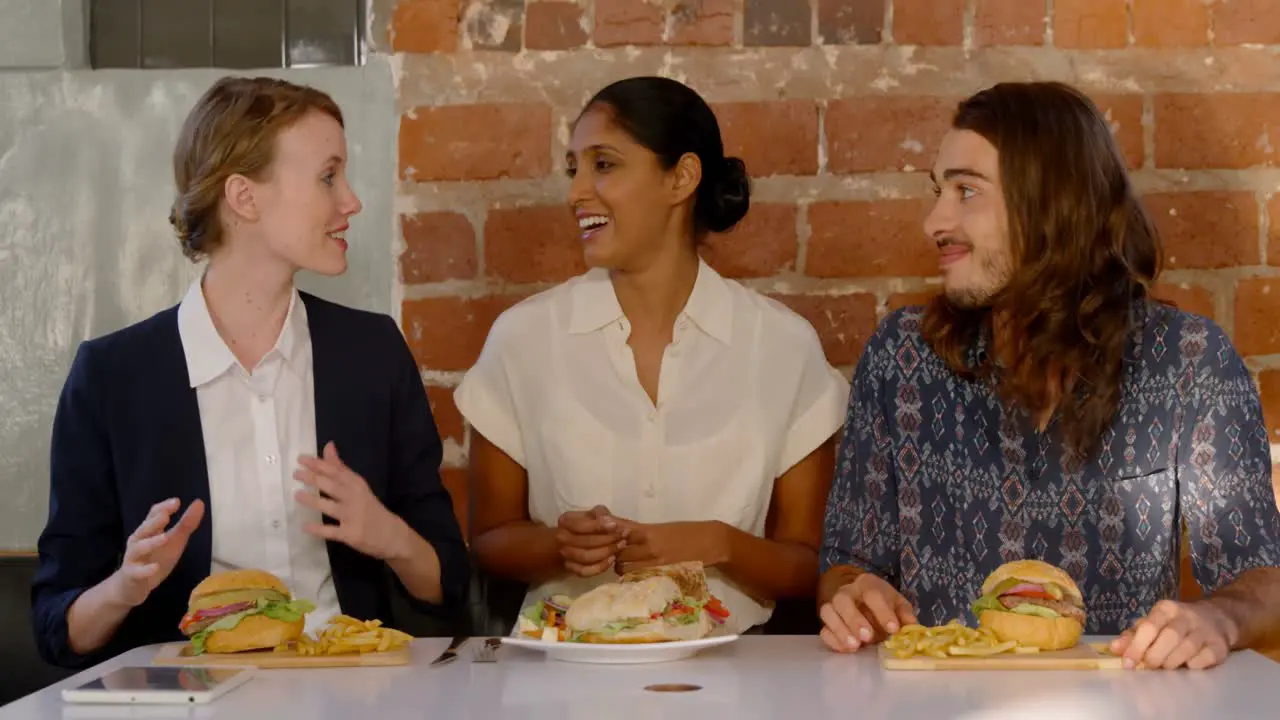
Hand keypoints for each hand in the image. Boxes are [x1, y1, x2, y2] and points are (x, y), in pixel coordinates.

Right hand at [111, 498, 204, 607]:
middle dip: (154, 522)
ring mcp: (134, 558)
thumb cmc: (155, 558)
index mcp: (149, 531)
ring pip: (138, 549)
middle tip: (165, 515)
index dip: (163, 508)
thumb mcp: (174, 540)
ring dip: (151, 543)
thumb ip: (186, 524)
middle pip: (144, 529)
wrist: (133, 585)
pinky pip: (137, 572)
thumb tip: (199, 502)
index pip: (153, 515)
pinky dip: (145, 570)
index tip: (176, 502)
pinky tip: (155, 568)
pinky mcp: (132, 575)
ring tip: (165, 538)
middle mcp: (138, 541)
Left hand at [295, 442, 405, 560]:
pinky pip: (332, 531)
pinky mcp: (350, 534)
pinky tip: (306, 526)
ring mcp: (353, 517)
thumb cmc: (370, 508)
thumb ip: (340, 468)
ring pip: (330, 507)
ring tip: (297, 495)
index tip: (301, 459)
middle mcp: (355, 498)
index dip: (318, 464)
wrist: (391, 534)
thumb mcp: (358, 485)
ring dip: (313, 501)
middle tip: (296, 474)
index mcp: (357, 484)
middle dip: (314, 479)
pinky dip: (319, 529)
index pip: (336, 471)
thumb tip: (328, 446)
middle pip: (332, 486)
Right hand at [555, 505, 624, 576]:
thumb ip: (601, 514)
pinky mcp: (571, 568)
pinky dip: (600, 567)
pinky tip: (612, 560)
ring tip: (620, 546)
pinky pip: (585, 571)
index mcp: (565, 521)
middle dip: (607, 540)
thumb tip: (609, 521)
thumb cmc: (588, 524)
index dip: (598, 526)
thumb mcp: (594, 514)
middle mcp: (561, 538)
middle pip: (585, 542)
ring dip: (606, 552)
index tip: (615, 525)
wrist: (575, 540)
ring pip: (585, 557)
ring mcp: (565, 554)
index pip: (580, 525)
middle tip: (623, 537)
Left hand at [613, 520, 724, 574]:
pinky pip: (639, 578)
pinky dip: (633, 577)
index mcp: (649, 530)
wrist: (710, 542)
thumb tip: (614, 526)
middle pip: (619, 553)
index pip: (620, 532)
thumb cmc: (685, 531)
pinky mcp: (662, 574)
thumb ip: (637, 530)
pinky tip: (635, 576)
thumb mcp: (660, 527)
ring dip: (622, 568)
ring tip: (626, 566)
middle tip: (614, 555)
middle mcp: (650, 546)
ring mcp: (656, 562)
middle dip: (613, 554)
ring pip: (626, 568)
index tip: (607, 538)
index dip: (610, 536)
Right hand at [819, 573, 916, 652]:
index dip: (882, 611)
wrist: (864, 600)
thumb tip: (913, 627)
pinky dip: (833, 640)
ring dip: (840, 630)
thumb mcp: (898, 605)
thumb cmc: (884, 604)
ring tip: (855, 646)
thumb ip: (905, 615)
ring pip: (827, 612)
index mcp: (867, 584)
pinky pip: (823, 630)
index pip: (872, 593)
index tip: (893, 629)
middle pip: (842, 600)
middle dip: (854, 619)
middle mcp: (847, 592)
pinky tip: (846, 649)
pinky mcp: (827, 623)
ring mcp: (834, 607)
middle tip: (868, 637)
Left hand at [1109, 599, 1236, 669]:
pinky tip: (1188, 665)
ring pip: (1187, 647)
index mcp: (1165, 609)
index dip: (1136, 646)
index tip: (1128, 664)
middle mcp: (1186, 616)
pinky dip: (1194, 664)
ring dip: (1172, 662)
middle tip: (1149, 666)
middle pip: (1169, 636)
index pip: (1149, 626)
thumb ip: (1133, 636)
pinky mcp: (1220, 645)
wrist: (1217, 618)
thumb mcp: (1153, 624)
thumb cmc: (1176, 624)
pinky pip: (1206, 657)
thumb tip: (1114, 648)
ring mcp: (1205, 630)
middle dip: (1155, 656)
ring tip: (1166, 667)